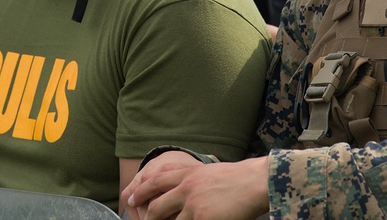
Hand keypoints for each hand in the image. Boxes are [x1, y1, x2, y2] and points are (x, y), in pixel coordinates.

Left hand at [122, 153, 268, 219]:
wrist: (255, 181)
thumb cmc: (240, 177)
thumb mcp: (210, 171)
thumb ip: (195, 179)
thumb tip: (184, 189)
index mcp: (189, 173)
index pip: (156, 180)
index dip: (141, 190)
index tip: (131, 197)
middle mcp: (187, 188)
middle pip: (156, 205)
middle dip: (145, 216)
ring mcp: (193, 206)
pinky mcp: (202, 219)